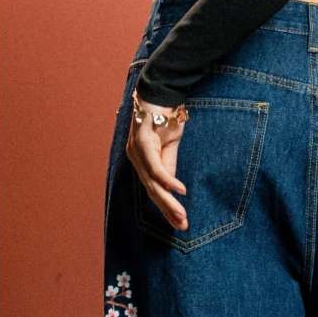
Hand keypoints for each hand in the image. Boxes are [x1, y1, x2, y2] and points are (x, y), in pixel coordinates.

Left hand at [127, 89, 189, 229]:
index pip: (154, 189)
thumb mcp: (170, 145)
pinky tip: (179, 191)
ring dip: (168, 202)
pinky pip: (156, 167)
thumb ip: (168, 164)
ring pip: (153, 183)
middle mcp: (135, 158)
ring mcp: (137, 151)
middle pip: (152, 191)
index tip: (180, 221)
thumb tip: (172, 188)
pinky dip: (168, 180)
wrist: (161, 90)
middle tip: (182, 226)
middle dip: (167, 211)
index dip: (166, 207)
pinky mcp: (143, 143)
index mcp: (141, 161)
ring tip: (181, 216)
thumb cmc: (166, 115)